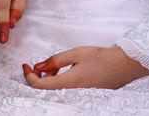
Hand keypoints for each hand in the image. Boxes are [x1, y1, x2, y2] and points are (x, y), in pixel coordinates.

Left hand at [22, 46, 148, 89]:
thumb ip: (55, 60)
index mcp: (68, 83)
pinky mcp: (82, 93)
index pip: (39, 86)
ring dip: (48, 77)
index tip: (25, 65)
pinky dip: (57, 79)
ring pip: (54, 89)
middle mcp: (72, 92)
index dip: (28, 76)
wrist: (123, 66)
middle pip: (45, 89)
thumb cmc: (101, 58)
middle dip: (38, 76)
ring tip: (54, 64)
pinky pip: (63, 89)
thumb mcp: (75, 54)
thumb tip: (38, 67)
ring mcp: (77, 94)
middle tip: (40, 64)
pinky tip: (62, 69)